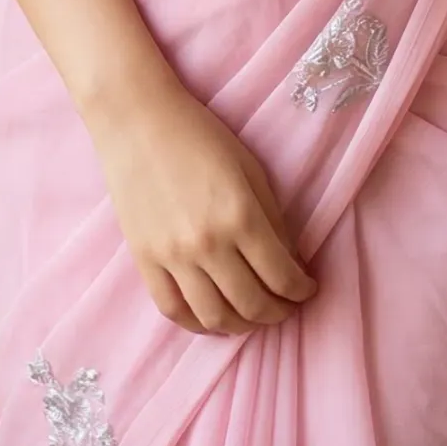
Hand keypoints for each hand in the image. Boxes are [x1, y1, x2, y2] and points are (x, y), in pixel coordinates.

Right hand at [89, 77, 317, 333]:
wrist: (138, 120)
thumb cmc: (200, 135)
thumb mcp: (250, 168)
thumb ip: (272, 219)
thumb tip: (290, 262)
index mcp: (241, 215)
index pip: (281, 276)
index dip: (301, 291)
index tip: (308, 290)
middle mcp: (208, 243)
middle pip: (251, 304)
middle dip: (277, 313)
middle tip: (286, 308)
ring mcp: (173, 256)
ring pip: (214, 317)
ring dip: (241, 325)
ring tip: (252, 317)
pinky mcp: (144, 260)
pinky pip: (173, 310)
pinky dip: (197, 324)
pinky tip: (212, 318)